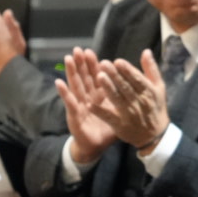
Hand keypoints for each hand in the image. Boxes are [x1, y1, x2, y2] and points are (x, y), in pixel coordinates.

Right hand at [56, 48, 117, 166]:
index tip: (90, 51)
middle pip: (84, 78)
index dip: (93, 65)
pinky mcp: (74, 115)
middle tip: (77, 49)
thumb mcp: (118, 113)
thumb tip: (137, 90)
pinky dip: (64, 92)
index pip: (96, 77)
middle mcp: (88, 98)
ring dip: (71, 72)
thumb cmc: (107, 129)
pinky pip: (70, 102)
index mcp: (99, 96)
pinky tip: (59, 83)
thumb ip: (125, 100)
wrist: (96, 147)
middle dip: (80, 64)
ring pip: (75, 86)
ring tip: (67, 59)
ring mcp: (80, 105)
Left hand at [91, 50, 169, 153]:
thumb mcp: (159, 87)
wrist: (155, 135)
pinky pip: (109, 117)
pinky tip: (90, 104)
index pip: (137, 79)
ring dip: (108, 88)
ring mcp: (129, 114)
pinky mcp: (120, 125)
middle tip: (103, 63)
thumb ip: (151, 69)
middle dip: (114, 75)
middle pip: (125, 87)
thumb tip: (146, 51)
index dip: (127, 70)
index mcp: (148, 91)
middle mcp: (139, 102)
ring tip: (98, 76)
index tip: (117, 61)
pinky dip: (100, 111)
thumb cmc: (155, 107)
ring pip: (117, 99)